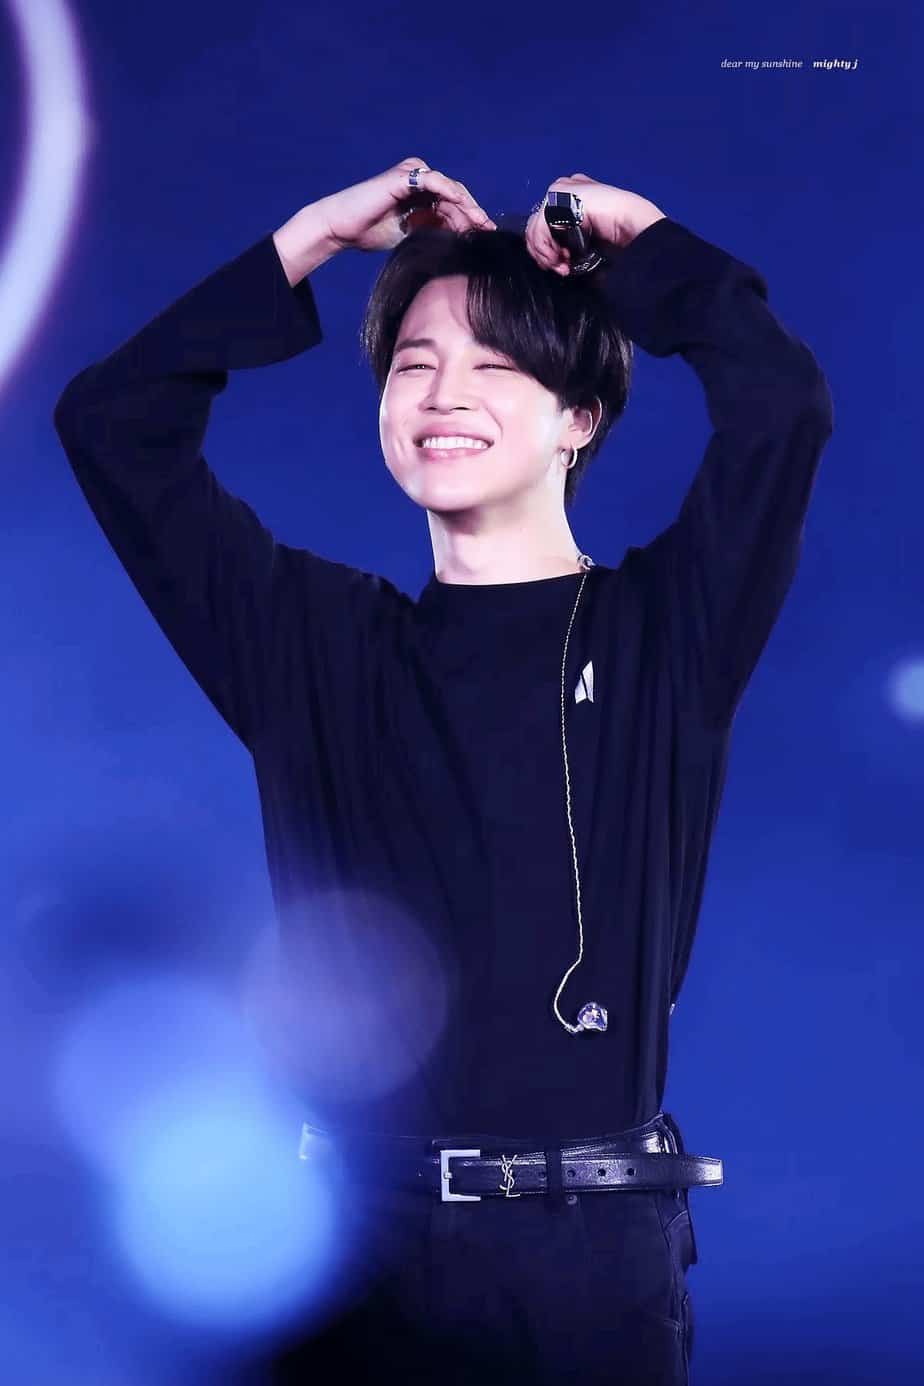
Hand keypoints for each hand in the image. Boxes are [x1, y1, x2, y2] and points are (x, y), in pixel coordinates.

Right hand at [315, 156, 496, 253]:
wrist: (342, 229)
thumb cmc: (369, 232)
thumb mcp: (411, 234)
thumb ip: (433, 229)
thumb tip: (461, 236)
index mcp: (420, 190)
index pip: (453, 203)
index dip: (470, 219)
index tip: (486, 236)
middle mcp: (418, 177)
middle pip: (455, 194)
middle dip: (473, 214)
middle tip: (489, 231)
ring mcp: (411, 173)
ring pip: (450, 188)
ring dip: (467, 207)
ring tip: (481, 224)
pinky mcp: (404, 176)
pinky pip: (436, 183)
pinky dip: (452, 195)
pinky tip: (464, 211)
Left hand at [525, 173, 666, 274]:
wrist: (632, 226)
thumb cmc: (619, 236)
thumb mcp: (586, 240)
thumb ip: (568, 240)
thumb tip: (550, 257)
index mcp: (572, 197)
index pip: (544, 224)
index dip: (548, 249)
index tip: (562, 265)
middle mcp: (565, 190)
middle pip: (536, 226)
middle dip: (545, 253)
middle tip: (560, 268)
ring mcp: (562, 190)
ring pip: (535, 228)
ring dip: (545, 254)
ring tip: (560, 266)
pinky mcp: (560, 195)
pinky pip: (540, 227)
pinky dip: (545, 248)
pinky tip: (558, 258)